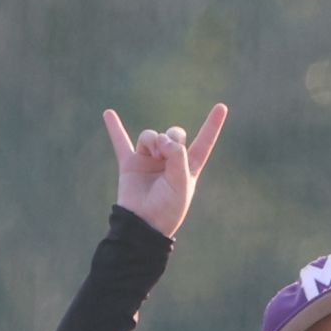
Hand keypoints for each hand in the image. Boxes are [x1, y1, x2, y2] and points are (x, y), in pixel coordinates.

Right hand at [102, 102, 225, 238]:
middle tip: (165, 152)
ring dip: (152, 141)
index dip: (212, 125)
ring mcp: (149, 160)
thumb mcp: (181, 183)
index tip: (221, 107)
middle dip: (170, 138)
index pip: (204, 142)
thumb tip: (162, 138)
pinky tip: (108, 113)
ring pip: (151, 136)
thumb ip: (177, 156)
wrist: (144, 224)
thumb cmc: (168, 208)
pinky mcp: (131, 164)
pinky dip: (115, 128)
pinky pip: (121, 142)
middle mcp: (170, 161)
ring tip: (153, 154)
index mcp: (188, 166)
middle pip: (174, 133)